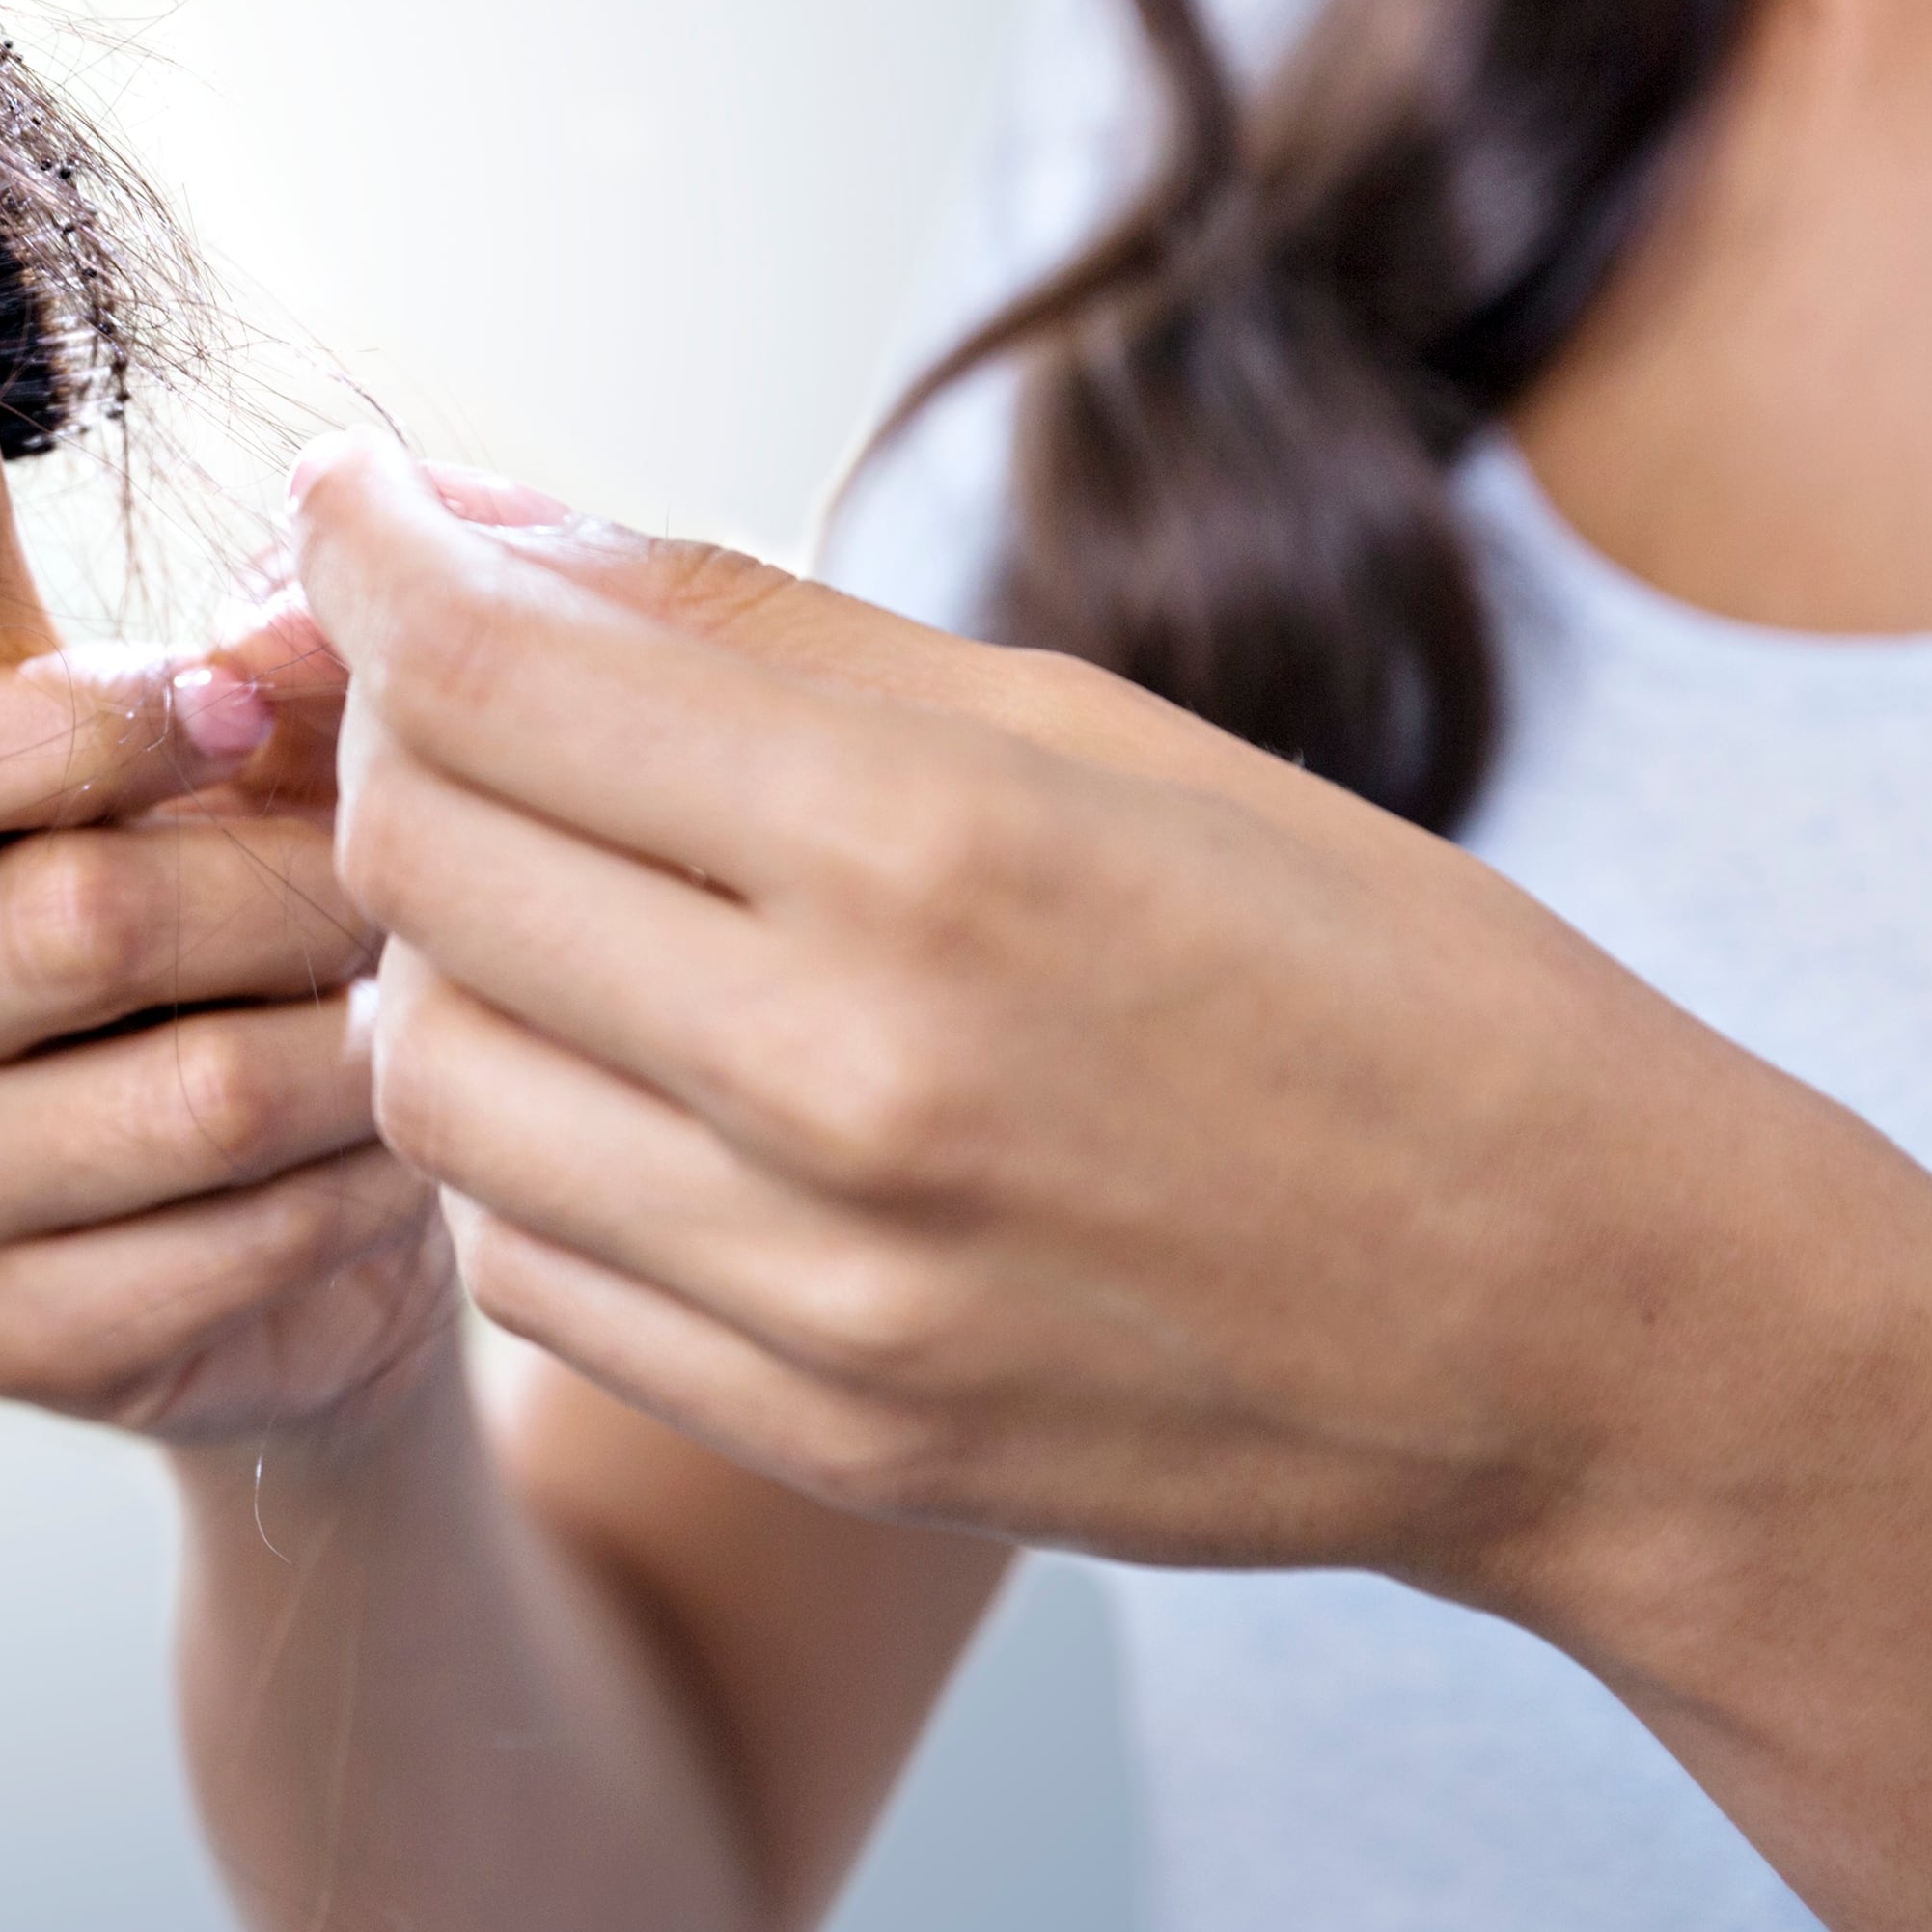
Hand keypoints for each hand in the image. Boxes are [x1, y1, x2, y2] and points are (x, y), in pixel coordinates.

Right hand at [0, 629, 447, 1446]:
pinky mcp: (3, 1338)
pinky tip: (398, 1158)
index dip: (77, 723)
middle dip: (299, 892)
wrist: (307, 1203)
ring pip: (196, 1095)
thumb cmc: (258, 938)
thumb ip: (252, 670)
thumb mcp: (248, 774)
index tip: (235, 714)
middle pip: (82, 919)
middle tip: (417, 888)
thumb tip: (301, 614)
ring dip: (359, 1052)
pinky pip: (236, 1248)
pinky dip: (360, 1191)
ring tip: (425, 1022)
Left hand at [286, 431, 1931, 1612]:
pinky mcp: (816, 1426)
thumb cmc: (1357, 972)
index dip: (363, 555)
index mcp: (925, 842)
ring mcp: (817, 1283)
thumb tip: (470, 510)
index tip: (343, 505)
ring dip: (436, 955)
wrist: (1588, 1317)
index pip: (481, 671)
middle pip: (407, 858)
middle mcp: (842, 1070)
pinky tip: (638, 1079)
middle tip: (450, 690)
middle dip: (382, 735)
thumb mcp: (1082, 727)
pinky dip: (522, 1145)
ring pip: (422, 1073)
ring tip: (558, 898)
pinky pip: (520, 1259)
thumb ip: (741, 624)